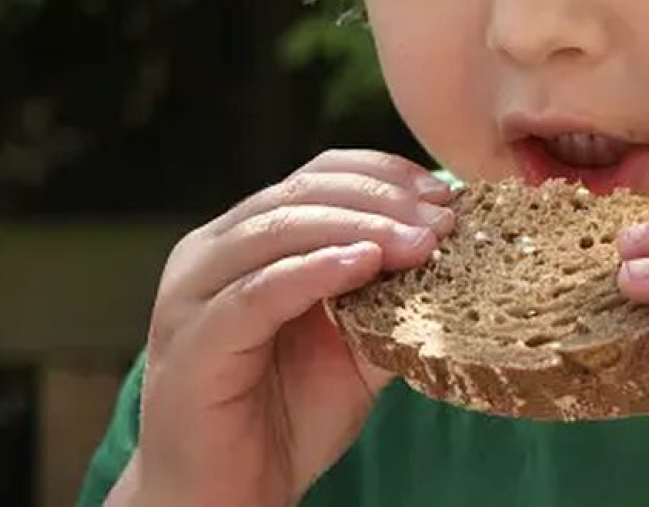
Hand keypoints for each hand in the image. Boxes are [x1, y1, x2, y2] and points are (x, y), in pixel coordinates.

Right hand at [117, 150, 454, 506]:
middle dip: (383, 200)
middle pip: (302, 192)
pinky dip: (313, 271)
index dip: (384, 175)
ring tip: (420, 242)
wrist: (228, 499)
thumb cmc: (287, 415)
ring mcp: (195, 294)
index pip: (319, 175)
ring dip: (360, 228)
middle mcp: (214, 252)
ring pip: (279, 230)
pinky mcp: (191, 343)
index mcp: (250, 237)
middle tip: (443, 220)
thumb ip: (394, 296)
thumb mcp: (360, 344)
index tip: (444, 193)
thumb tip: (457, 252)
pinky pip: (256, 293)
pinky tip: (363, 266)